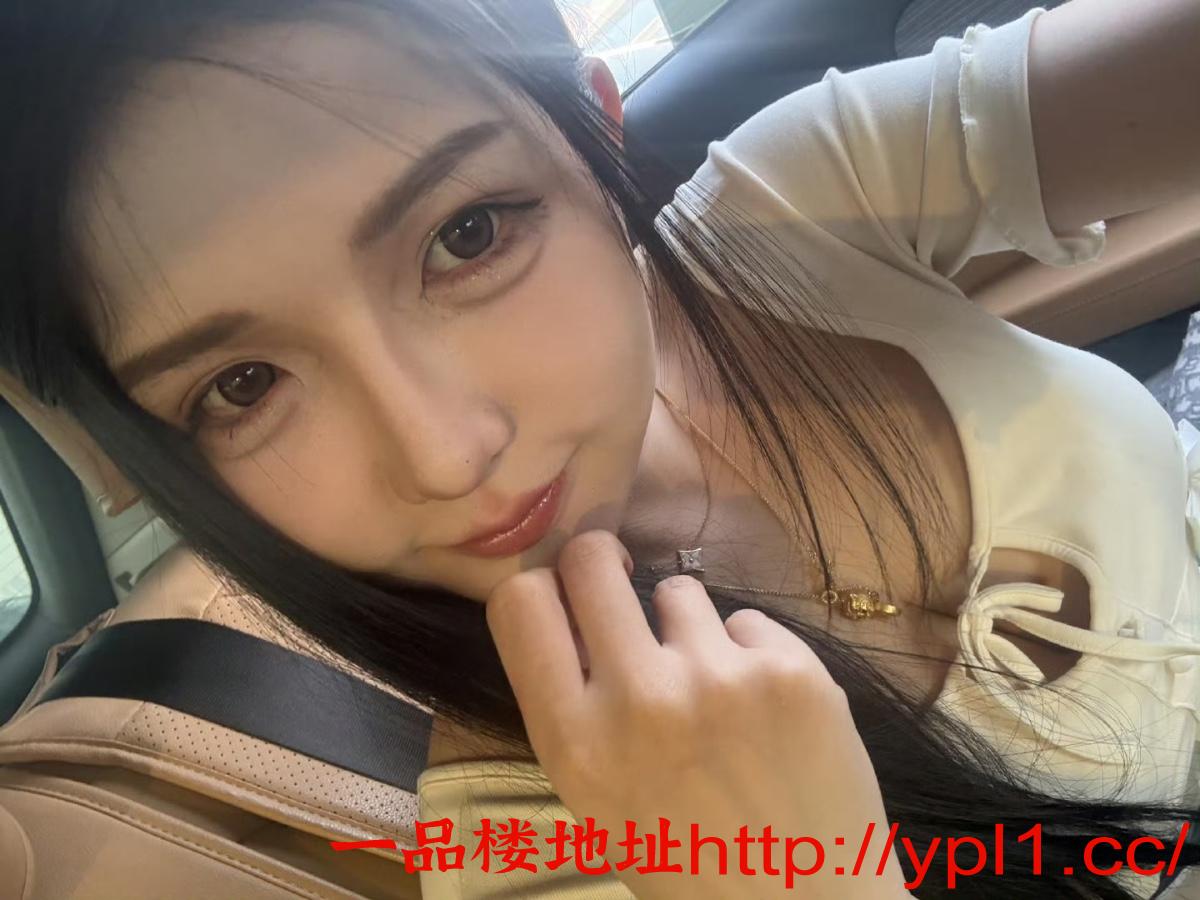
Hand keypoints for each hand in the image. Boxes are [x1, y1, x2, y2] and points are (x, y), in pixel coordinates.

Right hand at [486, 530, 912, 899]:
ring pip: (678, 590)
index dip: (539, 588)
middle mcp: (640, 699)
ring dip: (687, 627)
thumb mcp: (598, 800)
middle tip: (621, 586)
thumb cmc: (688, 862)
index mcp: (576, 743)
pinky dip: (751, 654)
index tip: (564, 595)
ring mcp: (720, 677)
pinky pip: (748, 621)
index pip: (519, 605)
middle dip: (601, 563)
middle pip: (590, 560)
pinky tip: (767, 711)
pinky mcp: (791, 668)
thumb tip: (571, 613)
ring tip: (714, 689)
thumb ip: (575, 710)